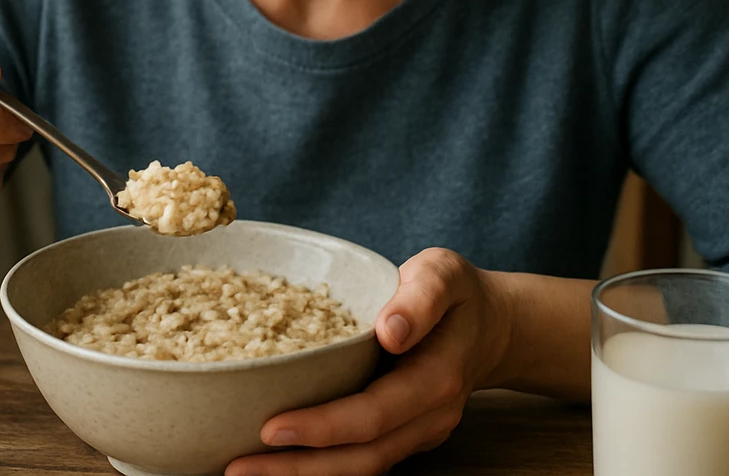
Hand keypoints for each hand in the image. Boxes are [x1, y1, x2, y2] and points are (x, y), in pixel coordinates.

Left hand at [226, 248, 513, 475]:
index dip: (323, 427)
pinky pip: (361, 460)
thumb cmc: (458, 294)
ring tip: (244, 470)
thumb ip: (420, 297)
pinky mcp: (403, 436)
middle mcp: (428, 418)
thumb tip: (390, 330)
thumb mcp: (444, 274)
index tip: (271, 428)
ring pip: (360, 468)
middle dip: (298, 468)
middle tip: (237, 466)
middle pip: (362, 458)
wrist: (491, 327)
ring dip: (304, 475)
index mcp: (436, 378)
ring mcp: (417, 433)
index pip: (374, 415)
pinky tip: (276, 462)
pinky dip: (320, 465)